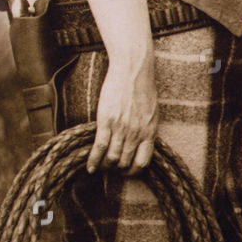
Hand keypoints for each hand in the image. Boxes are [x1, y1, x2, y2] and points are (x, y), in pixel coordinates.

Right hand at [88, 50, 157, 173]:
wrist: (133, 70)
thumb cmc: (143, 88)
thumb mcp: (152, 112)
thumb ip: (147, 128)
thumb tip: (142, 140)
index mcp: (149, 132)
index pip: (143, 162)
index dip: (133, 171)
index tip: (125, 171)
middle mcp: (136, 134)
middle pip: (125, 163)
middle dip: (116, 170)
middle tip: (108, 168)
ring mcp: (121, 129)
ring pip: (112, 158)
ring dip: (104, 166)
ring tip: (99, 167)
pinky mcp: (107, 121)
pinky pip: (100, 147)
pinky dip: (93, 160)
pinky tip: (89, 167)